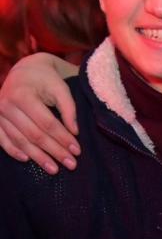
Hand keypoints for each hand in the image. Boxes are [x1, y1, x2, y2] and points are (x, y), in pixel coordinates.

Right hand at [0, 53, 79, 173]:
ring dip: (37, 157)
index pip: (47, 123)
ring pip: (19, 140)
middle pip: (34, 135)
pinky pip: (2, 139)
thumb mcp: (61, 88)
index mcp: (24, 95)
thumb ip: (69, 108)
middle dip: (53, 151)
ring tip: (54, 169)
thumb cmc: (47, 79)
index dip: (63, 138)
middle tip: (71, 164)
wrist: (25, 69)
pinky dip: (14, 151)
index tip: (77, 150)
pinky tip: (28, 160)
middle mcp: (7, 105)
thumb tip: (74, 132)